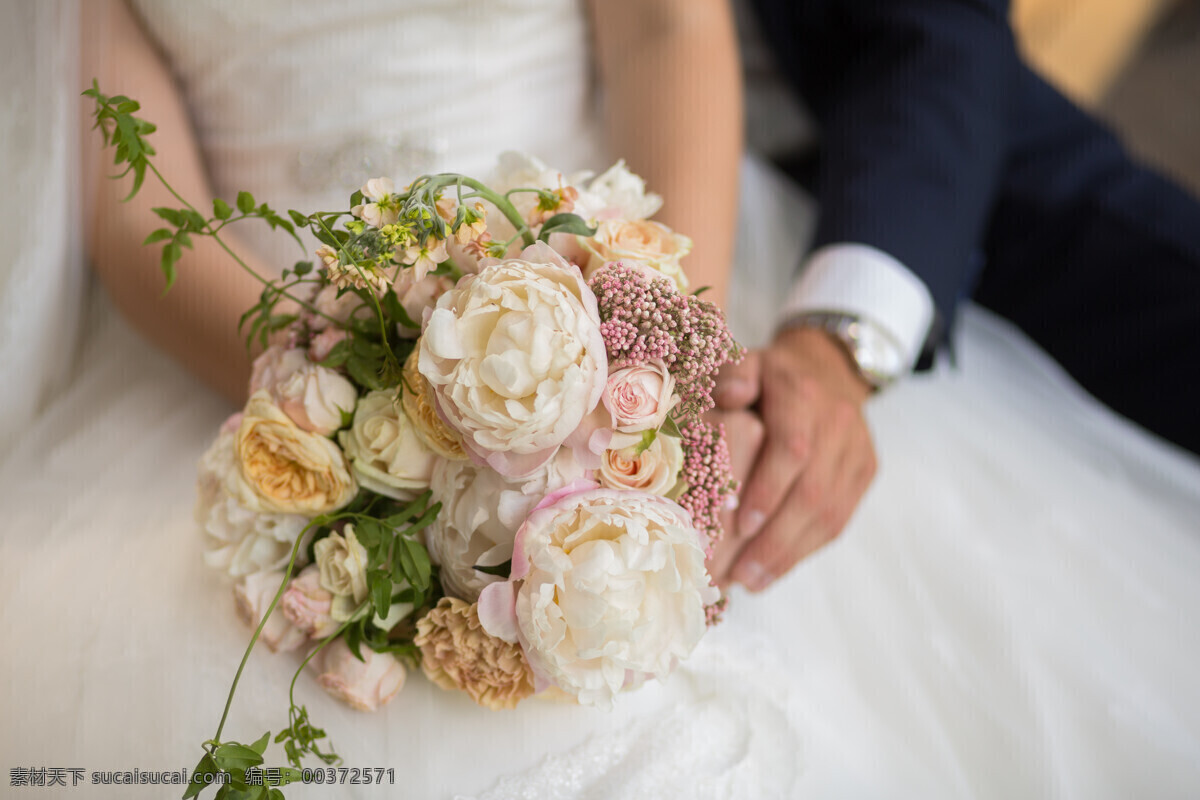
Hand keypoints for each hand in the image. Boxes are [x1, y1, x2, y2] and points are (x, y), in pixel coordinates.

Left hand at [707, 327, 877, 590]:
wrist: (826, 367)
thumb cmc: (769, 376)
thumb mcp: (746, 362)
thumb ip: (731, 375)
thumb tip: (730, 396)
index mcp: (803, 396)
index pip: (793, 449)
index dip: (768, 489)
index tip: (740, 525)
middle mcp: (838, 423)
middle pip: (813, 492)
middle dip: (776, 539)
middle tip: (739, 573)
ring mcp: (857, 450)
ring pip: (830, 513)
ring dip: (790, 554)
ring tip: (752, 581)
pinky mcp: (866, 471)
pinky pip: (841, 518)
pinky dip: (806, 548)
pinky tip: (775, 570)